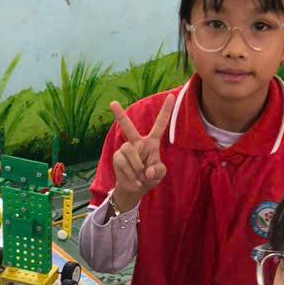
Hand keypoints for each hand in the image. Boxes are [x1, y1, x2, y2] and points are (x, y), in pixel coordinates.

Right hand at [108, 94, 174, 211]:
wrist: (134, 188)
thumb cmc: (149, 177)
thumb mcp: (159, 175)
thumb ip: (158, 171)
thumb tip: (148, 171)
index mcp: (151, 142)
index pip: (160, 124)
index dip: (166, 111)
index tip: (171, 96)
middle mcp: (137, 142)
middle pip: (128, 127)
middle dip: (119, 115)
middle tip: (112, 103)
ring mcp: (125, 149)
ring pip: (130, 152)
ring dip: (137, 168)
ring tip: (140, 178)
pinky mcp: (117, 157)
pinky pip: (124, 164)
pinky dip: (131, 175)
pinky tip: (135, 181)